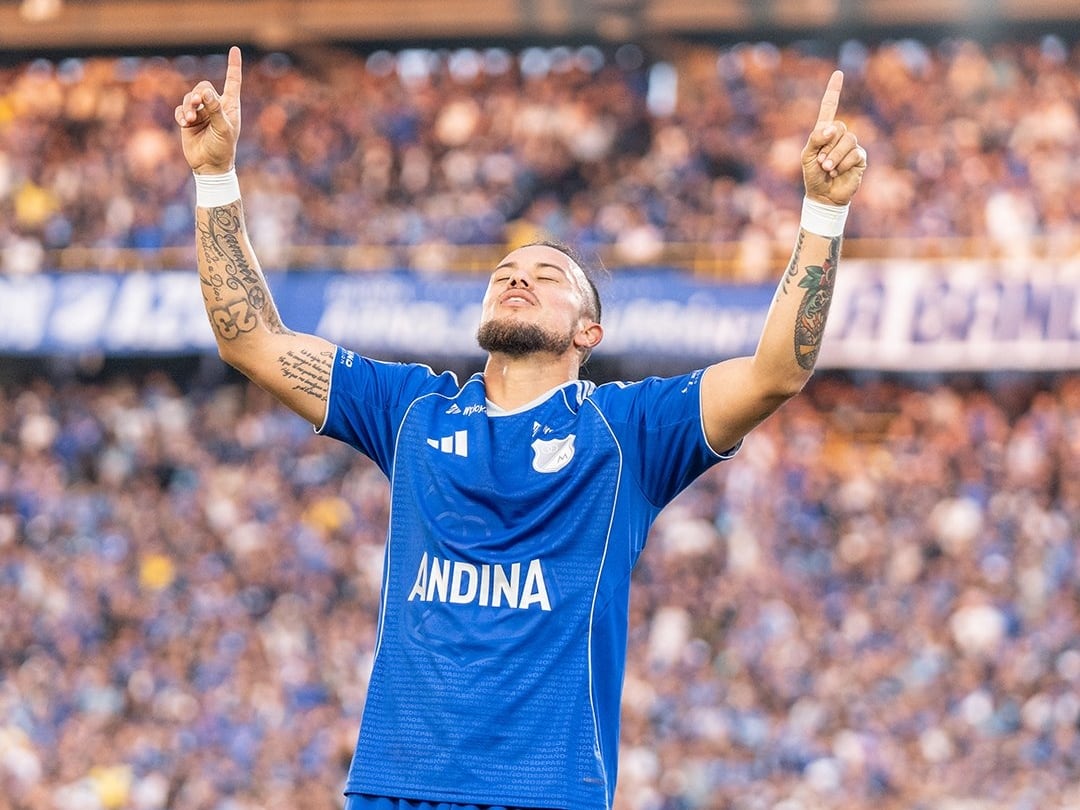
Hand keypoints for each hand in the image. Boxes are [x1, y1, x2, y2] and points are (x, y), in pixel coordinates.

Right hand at [175, 46, 242, 174]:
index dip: (233, 66)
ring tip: (191, 119)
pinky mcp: (189, 121)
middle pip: (204, 87)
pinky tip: (185, 122)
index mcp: (230, 106)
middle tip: (197, 103)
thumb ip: (215, 110)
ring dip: (189, 105)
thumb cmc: (223, 149)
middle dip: (199, 94)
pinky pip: (181, 110)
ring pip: (190, 97)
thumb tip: (205, 92)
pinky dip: (181, 114)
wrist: (210, 166)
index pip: (232, 82)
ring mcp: (201, 113)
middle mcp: (215, 107)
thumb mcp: (223, 129)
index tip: (234, 49)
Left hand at [801, 70, 865, 205]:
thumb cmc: (813, 176)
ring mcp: (851, 146)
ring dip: (835, 157)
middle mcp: (840, 136)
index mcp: (824, 131)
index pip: (830, 107)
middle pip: (839, 127)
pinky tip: (837, 173)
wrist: (823, 196)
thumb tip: (831, 128)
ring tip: (827, 169)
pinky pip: (855, 154)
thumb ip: (815, 139)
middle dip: (827, 147)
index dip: (834, 90)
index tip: (838, 73)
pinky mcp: (860, 157)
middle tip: (821, 163)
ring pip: (848, 140)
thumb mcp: (807, 156)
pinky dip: (843, 165)